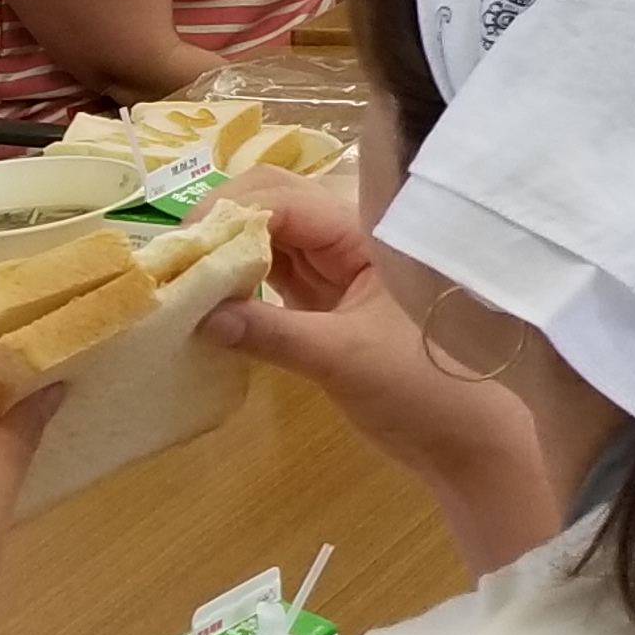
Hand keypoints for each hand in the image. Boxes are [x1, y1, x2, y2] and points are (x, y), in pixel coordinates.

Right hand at [206, 173, 546, 511]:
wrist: (464, 436)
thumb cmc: (424, 388)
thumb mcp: (344, 359)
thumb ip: (272, 332)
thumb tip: (200, 314)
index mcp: (369, 233)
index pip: (284, 198)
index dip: (227, 212)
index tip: (179, 251)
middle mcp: (351, 239)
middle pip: (272, 205)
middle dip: (219, 225)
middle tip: (170, 266)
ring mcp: (338, 269)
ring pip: (268, 239)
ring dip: (223, 253)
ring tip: (174, 281)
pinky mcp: (325, 302)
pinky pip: (271, 274)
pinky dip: (236, 282)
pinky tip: (202, 303)